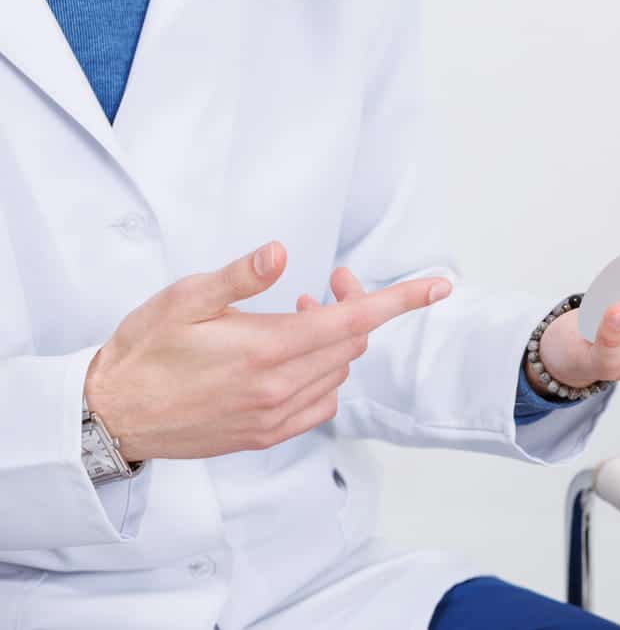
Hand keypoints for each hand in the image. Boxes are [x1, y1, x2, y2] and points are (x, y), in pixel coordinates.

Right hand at [84, 242, 451, 460]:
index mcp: (267, 349)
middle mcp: (280, 388)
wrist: (113, 416)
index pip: (354, 321)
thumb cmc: (145, 351)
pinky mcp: (268, 435)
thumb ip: (240, 276)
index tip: (438, 286)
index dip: (401, 300)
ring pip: (338, 373)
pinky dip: (323, 376)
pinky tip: (293, 360)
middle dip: (353, 308)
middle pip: (351, 344)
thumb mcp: (184, 299)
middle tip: (323, 284)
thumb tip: (280, 253)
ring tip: (294, 318)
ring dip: (333, 342)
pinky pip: (322, 404)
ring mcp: (277, 417)